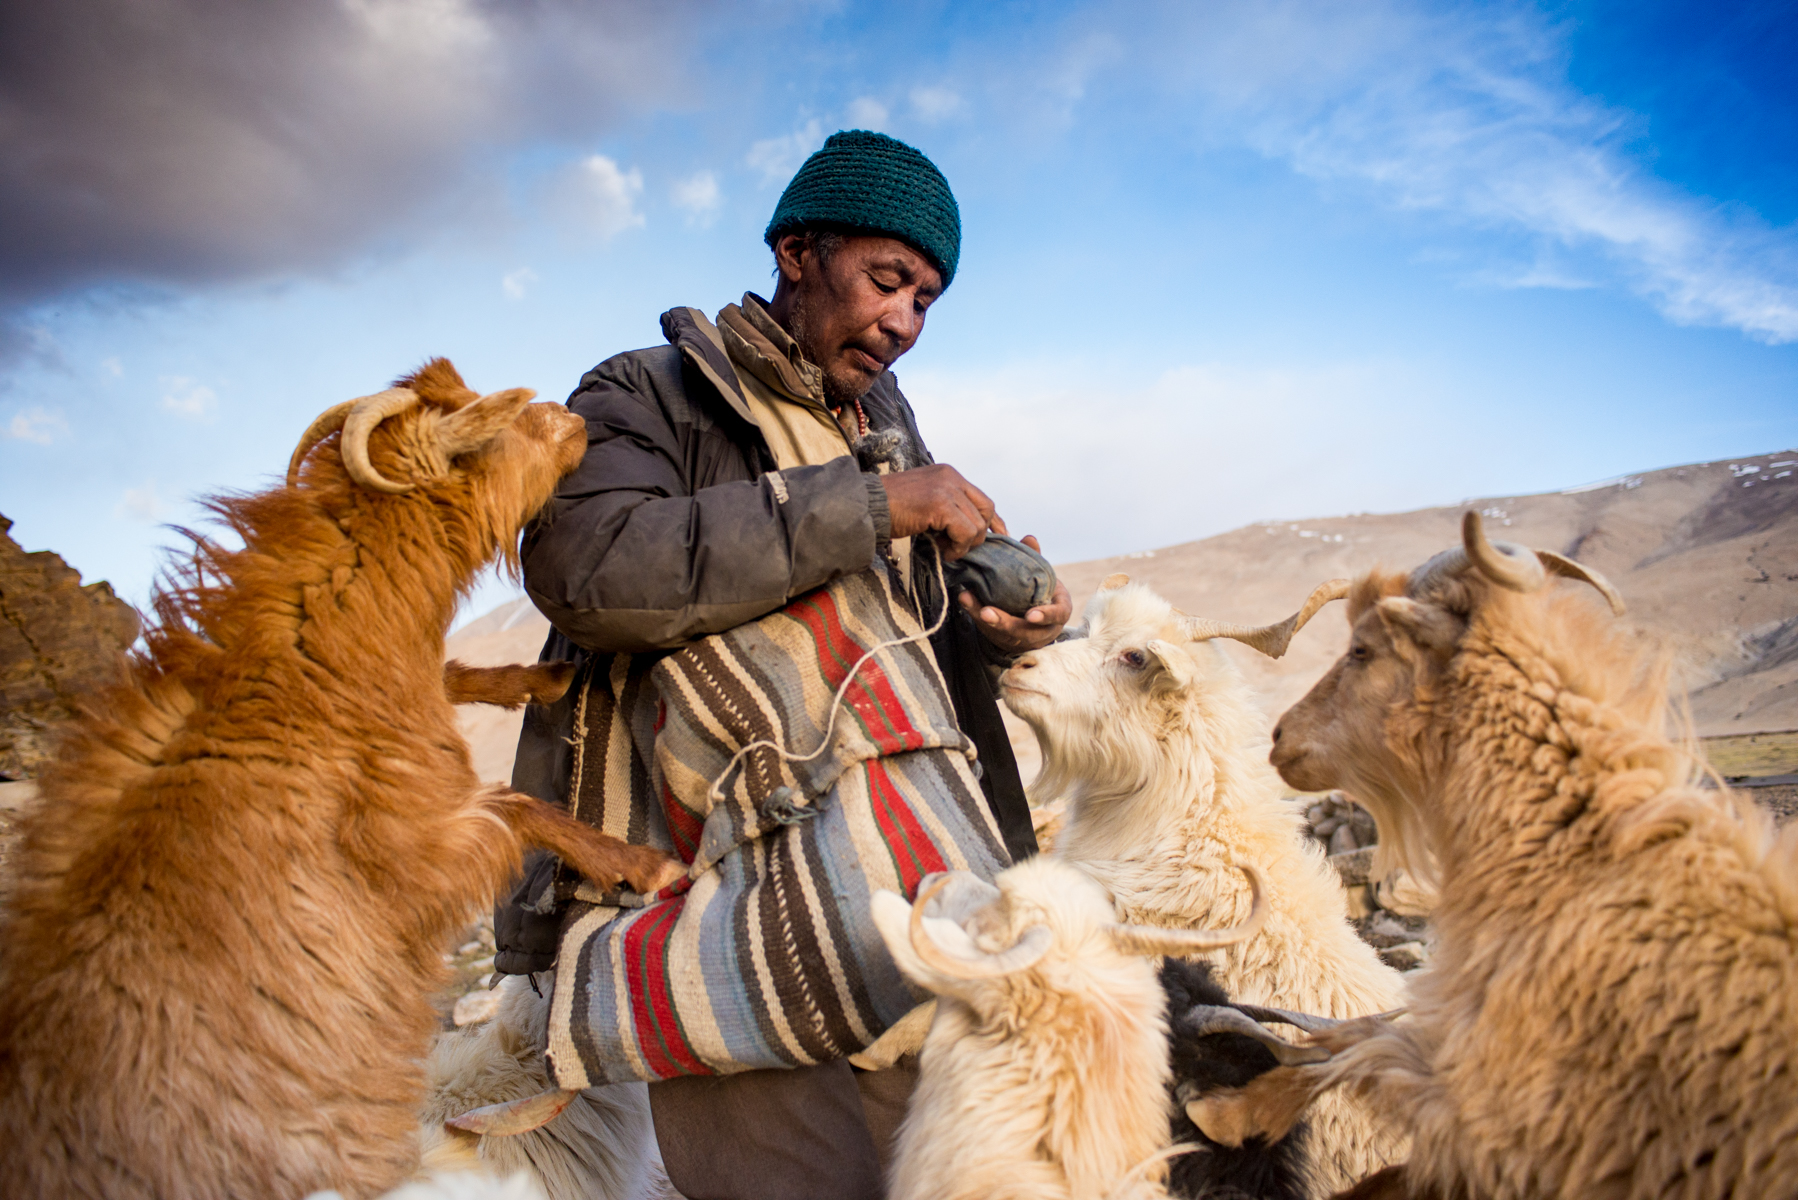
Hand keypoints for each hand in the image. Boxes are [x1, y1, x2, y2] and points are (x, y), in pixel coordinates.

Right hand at [881, 464, 1007, 559]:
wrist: (867, 506)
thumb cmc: (890, 507)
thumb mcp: (925, 499)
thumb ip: (947, 506)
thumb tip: (967, 528)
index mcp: (948, 474)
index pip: (982, 499)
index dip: (994, 521)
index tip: (999, 536)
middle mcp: (951, 477)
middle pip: (986, 510)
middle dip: (978, 535)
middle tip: (958, 547)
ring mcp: (947, 489)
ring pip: (977, 525)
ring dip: (963, 544)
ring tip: (943, 548)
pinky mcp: (940, 504)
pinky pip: (965, 532)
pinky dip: (957, 547)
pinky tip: (941, 549)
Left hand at [958, 535, 1071, 653]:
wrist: (1039, 619)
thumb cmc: (1045, 593)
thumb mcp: (1045, 578)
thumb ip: (1037, 560)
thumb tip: (1029, 538)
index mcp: (1058, 613)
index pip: (1057, 616)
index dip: (1046, 615)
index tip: (1030, 615)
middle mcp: (1042, 631)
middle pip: (1023, 632)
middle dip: (1003, 623)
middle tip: (986, 613)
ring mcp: (1022, 638)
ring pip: (1002, 634)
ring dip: (982, 620)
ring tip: (966, 600)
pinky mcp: (1003, 637)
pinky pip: (988, 630)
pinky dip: (974, 614)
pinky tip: (964, 598)